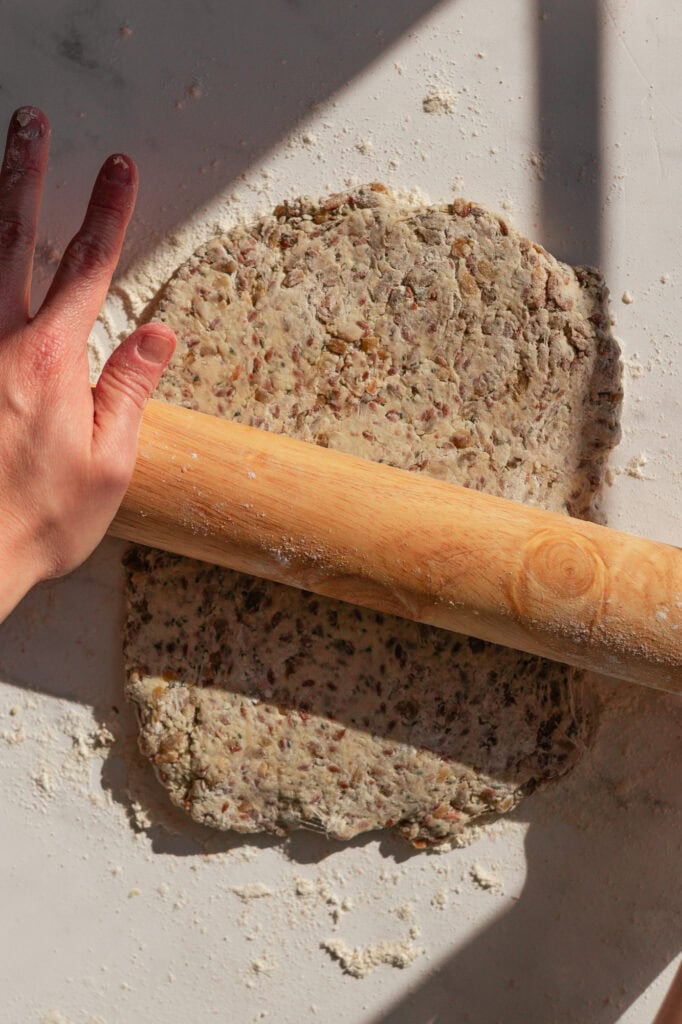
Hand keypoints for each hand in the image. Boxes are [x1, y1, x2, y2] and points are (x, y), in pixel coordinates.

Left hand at [0, 106, 174, 621]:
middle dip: (27, 176)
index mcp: (52, 360)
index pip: (87, 268)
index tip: (118, 168)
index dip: (106, 213)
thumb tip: (157, 332)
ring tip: (0, 161)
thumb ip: (128, 389)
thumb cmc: (38, 519)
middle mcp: (0, 342)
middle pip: (14, 240)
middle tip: (29, 125)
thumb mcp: (109, 463)